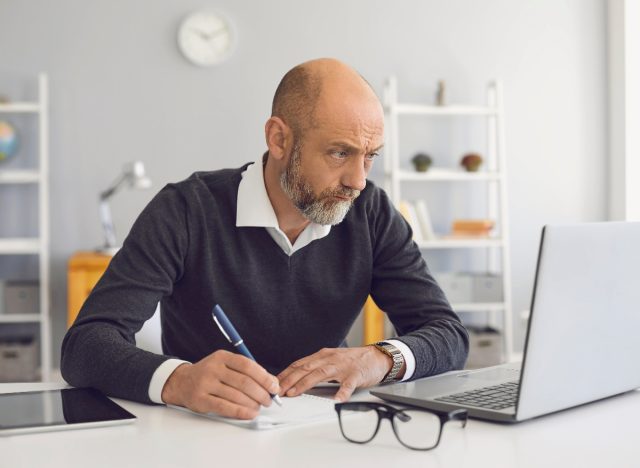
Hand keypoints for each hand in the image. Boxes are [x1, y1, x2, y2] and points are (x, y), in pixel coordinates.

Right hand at [161, 350, 279, 419]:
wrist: (181, 382)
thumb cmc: (210, 374)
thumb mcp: (225, 365)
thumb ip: (246, 371)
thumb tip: (271, 382)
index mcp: (222, 357)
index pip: (247, 365)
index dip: (264, 377)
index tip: (274, 387)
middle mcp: (213, 368)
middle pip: (244, 382)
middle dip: (261, 393)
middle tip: (268, 400)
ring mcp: (205, 383)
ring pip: (236, 395)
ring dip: (252, 403)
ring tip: (259, 407)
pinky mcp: (200, 399)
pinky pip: (224, 407)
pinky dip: (240, 411)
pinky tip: (250, 414)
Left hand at [277, 346, 397, 401]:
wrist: (377, 356)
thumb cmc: (353, 361)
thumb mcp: (331, 360)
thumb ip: (316, 368)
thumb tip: (296, 379)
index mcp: (322, 356)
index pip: (299, 364)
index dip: (285, 374)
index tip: (274, 383)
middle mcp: (330, 359)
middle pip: (306, 368)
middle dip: (289, 380)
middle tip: (278, 391)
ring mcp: (343, 366)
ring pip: (321, 374)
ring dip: (305, 383)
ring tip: (295, 392)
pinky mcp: (356, 374)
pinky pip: (348, 384)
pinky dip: (342, 392)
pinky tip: (337, 399)